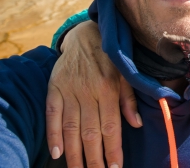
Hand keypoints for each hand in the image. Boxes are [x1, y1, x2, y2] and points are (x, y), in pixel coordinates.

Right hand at [45, 20, 141, 167]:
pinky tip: (56, 153)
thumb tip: (137, 124)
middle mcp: (88, 92)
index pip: (111, 126)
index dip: (113, 149)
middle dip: (94, 159)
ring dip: (74, 154)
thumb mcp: (125, 73)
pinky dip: (53, 135)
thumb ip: (129, 99)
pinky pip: (52, 115)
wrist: (85, 34)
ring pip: (71, 128)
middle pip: (90, 132)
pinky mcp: (54, 88)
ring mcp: (69, 91)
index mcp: (108, 89)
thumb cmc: (110, 57)